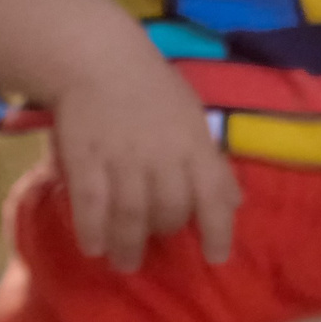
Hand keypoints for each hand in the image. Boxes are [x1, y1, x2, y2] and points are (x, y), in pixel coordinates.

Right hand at [52, 56, 241, 272]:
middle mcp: (161, 156)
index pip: (213, 195)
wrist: (97, 58)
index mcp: (193, 144)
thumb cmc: (152, 90)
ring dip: (128, 245)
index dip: (218, 231)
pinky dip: (93, 229)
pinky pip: (91, 204)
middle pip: (170, 211)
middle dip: (165, 234)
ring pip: (131, 214)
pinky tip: (93, 247)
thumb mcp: (193, 120)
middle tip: (155, 244)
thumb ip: (212, 164)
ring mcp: (122, 158)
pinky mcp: (85, 158)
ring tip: (125, 263)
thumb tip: (235, 203)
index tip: (215, 258)